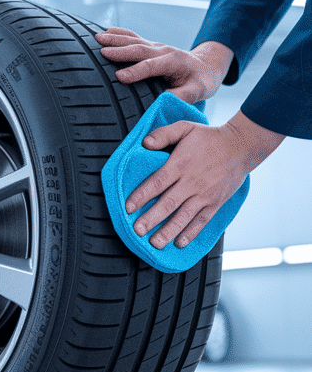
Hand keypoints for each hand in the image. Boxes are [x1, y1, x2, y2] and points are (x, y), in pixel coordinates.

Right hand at [94, 28, 233, 103]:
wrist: (206, 66)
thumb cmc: (200, 81)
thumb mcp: (196, 92)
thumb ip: (179, 97)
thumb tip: (160, 102)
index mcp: (173, 62)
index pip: (151, 66)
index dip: (135, 71)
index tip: (119, 77)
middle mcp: (163, 51)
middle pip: (139, 49)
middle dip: (120, 51)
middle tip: (102, 52)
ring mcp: (155, 47)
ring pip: (134, 41)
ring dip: (115, 39)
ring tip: (97, 38)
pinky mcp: (150, 46)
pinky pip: (133, 37)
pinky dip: (119, 33)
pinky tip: (106, 31)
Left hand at [127, 111, 284, 248]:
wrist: (242, 146)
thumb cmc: (210, 138)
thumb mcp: (185, 128)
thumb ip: (163, 134)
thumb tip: (145, 143)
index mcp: (180, 164)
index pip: (157, 182)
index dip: (141, 196)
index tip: (128, 207)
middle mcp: (192, 182)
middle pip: (168, 203)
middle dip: (151, 219)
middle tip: (137, 230)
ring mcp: (205, 195)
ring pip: (184, 217)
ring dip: (168, 231)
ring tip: (155, 243)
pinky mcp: (215, 203)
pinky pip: (202, 221)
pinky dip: (191, 233)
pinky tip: (179, 243)